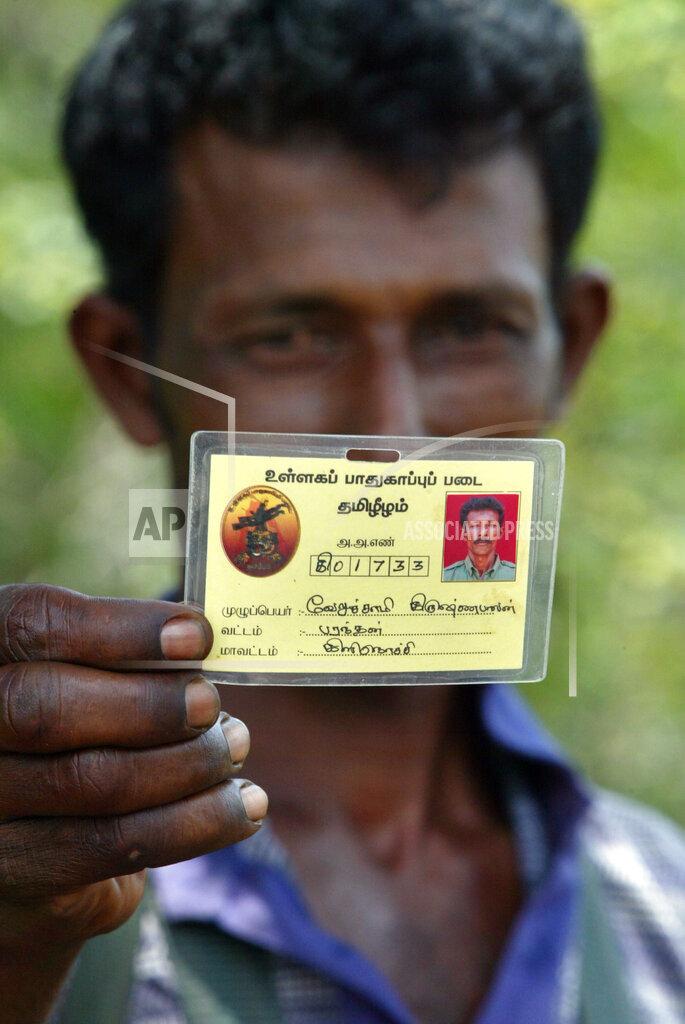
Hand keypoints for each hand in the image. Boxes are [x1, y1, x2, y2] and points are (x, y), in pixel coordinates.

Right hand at [0, 584, 267, 959]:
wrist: (27, 844)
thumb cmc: (70, 729)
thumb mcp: (78, 676)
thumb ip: (120, 658)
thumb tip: (198, 645)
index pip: (32, 626)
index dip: (118, 628)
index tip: (198, 635)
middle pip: (44, 708)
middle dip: (147, 704)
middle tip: (209, 703)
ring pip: (90, 781)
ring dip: (186, 763)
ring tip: (234, 746)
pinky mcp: (15, 873)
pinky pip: (114, 846)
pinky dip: (195, 823)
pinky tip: (241, 806)